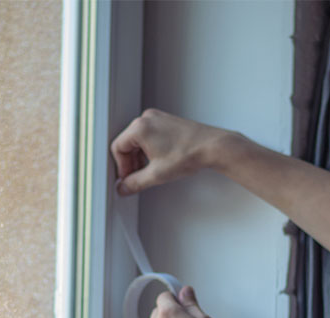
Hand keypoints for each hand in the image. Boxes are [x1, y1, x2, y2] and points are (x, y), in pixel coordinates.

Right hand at [110, 109, 236, 194]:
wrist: (212, 147)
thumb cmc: (190, 154)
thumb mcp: (157, 175)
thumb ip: (136, 182)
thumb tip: (124, 187)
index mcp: (139, 128)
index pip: (117, 148)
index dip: (121, 167)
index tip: (128, 179)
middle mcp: (147, 118)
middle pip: (128, 143)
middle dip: (131, 163)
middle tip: (137, 178)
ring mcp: (158, 118)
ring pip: (139, 140)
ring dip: (140, 157)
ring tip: (150, 171)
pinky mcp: (167, 122)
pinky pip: (151, 135)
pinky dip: (151, 150)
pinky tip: (160, 162)